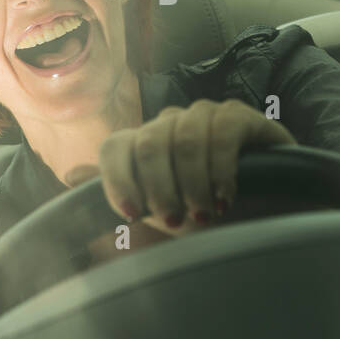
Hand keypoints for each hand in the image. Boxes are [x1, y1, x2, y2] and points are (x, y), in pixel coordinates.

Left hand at [82, 98, 296, 237]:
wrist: (268, 216)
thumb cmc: (209, 215)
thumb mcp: (161, 215)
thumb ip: (121, 195)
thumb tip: (71, 175)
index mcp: (144, 145)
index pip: (115, 147)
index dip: (117, 179)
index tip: (130, 214)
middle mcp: (170, 123)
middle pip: (148, 143)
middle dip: (159, 187)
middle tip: (174, 222)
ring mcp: (205, 115)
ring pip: (183, 138)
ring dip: (191, 183)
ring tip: (204, 215)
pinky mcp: (241, 116)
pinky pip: (222, 133)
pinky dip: (220, 170)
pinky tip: (225, 197)